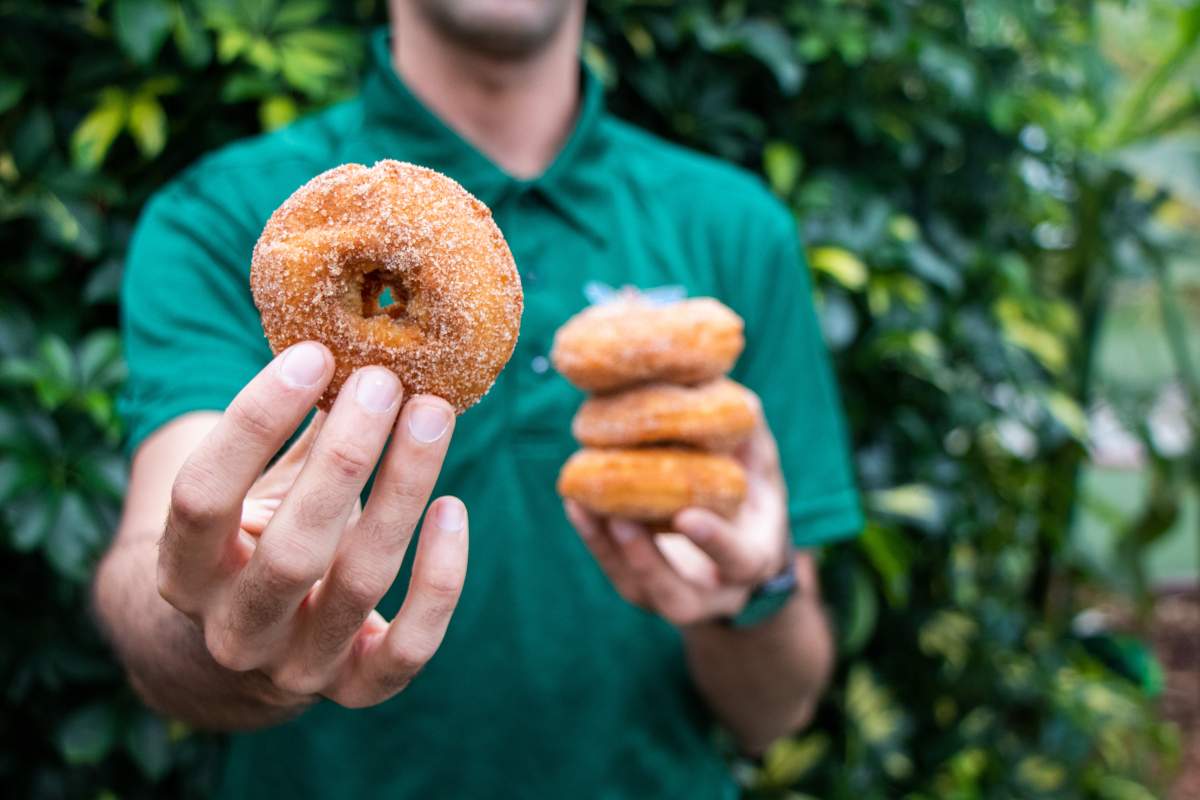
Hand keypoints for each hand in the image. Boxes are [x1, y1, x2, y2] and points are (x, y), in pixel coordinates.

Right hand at [157, 341, 466, 708]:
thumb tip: (355, 328)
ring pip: (358, 581)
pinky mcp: (357, 689)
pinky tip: (455, 508)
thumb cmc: (258, 536)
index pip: (202, 496)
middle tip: (387, 382)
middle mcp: (233, 629)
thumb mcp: (253, 487)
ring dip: (403, 491)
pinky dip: (440, 579)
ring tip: (434, 414)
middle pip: (293, 548)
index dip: (254, 421)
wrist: (250, 644)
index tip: (312, 354)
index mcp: (184, 570)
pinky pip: (409, 646)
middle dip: (347, 456)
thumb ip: (290, 427)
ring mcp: (296, 667)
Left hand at [565, 401, 792, 626]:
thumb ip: (746, 434)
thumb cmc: (750, 490)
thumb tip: (715, 380)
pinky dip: (593, 539)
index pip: (740, 560)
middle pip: (680, 599)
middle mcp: (715, 591)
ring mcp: (672, 596)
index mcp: (754, 560)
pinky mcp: (640, 588)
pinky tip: (575, 502)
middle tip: (620, 520)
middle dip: (647, 562)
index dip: (714, 542)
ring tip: (584, 504)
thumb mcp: (759, 464)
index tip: (687, 515)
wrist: (737, 535)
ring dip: (608, 549)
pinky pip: (613, 571)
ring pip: (637, 589)